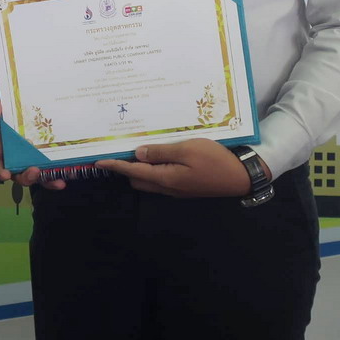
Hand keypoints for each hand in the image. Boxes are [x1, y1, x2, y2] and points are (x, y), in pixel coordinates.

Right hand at [0, 85, 67, 190]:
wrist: (40, 82)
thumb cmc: (15, 90)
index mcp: (7, 141)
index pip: (0, 160)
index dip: (0, 170)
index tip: (5, 174)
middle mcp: (23, 150)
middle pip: (21, 172)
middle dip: (26, 178)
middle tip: (34, 172)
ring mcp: (41, 151)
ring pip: (42, 174)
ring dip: (48, 181)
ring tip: (58, 180)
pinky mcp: (57, 148)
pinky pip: (59, 164)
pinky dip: (63, 171)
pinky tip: (71, 170)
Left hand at [105, 139, 253, 197]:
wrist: (240, 177)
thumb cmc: (215, 160)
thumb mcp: (188, 149)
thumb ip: (161, 152)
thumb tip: (138, 153)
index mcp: (165, 178)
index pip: (133, 172)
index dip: (115, 166)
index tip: (99, 161)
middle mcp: (167, 187)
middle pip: (138, 180)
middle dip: (125, 168)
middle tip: (118, 150)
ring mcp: (177, 189)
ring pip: (149, 181)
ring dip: (140, 169)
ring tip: (136, 150)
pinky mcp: (185, 187)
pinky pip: (161, 180)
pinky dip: (153, 169)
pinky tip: (158, 156)